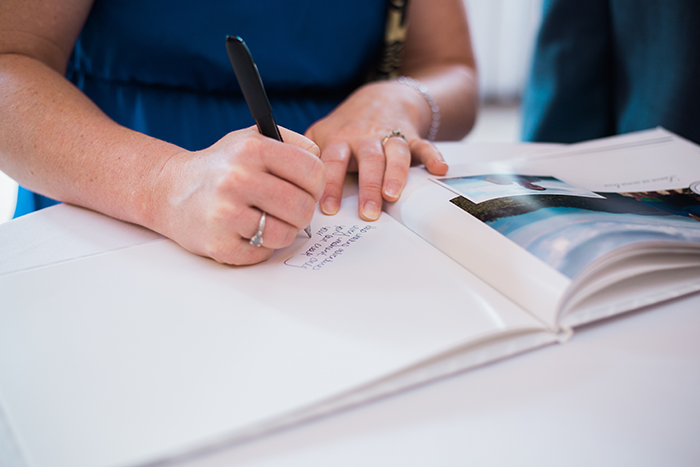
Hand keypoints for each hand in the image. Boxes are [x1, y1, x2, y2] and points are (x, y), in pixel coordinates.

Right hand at [154, 126, 324, 264]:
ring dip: (283, 231)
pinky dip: (261, 246)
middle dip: (302, 211)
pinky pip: (263, 253)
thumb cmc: (221, 167)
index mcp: (252, 149)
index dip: (316, 184)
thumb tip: (320, 161)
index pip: (312, 170)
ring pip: (286, 234)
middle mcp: (237, 178)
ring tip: (268, 220)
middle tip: (288, 209)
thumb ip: (291, 144)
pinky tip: (246, 231)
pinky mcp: (219, 244)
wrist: (170, 190)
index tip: (307, 188)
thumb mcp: (252, 139)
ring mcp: (226, 213)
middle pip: (303, 207)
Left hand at [305, 81, 447, 220]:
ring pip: (394, 153)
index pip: (332, 162)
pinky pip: (425, 145)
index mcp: (340, 139)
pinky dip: (433, 157)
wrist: (382, 97)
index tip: (328, 208)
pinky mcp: (412, 137)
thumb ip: (305, 155)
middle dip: (368, 186)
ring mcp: (390, 136)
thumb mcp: (321, 134)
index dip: (330, 184)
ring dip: (395, 174)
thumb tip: (284, 183)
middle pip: (367, 160)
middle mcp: (365, 138)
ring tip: (393, 196)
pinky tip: (440, 169)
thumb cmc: (347, 126)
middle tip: (368, 212)